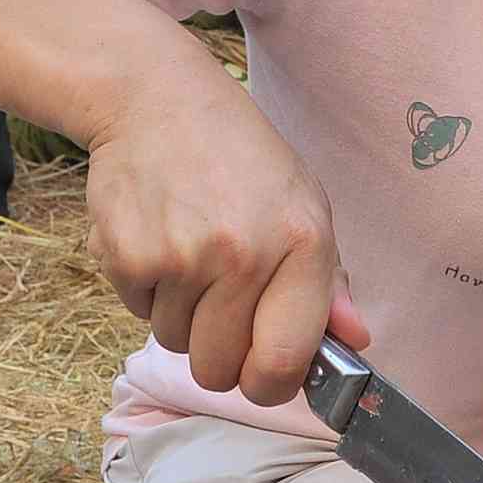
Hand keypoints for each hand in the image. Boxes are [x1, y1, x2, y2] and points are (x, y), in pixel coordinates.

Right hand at [79, 50, 370, 407]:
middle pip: (219, 371)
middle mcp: (244, 254)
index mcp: (302, 243)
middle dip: (216, 351)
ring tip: (187, 251)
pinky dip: (144, 288)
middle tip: (217, 301)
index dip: (269, 384)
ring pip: (175, 343)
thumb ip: (328, 282)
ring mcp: (182, 257)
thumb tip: (355, 341)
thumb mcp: (302, 202)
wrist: (155, 98)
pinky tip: (157, 236)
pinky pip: (137, 312)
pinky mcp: (127, 255)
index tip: (261, 373)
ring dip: (179, 313)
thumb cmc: (238, 156)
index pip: (284, 363)